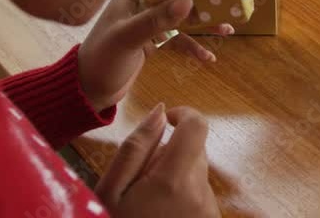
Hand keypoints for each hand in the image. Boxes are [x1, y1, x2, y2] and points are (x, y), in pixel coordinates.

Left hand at [78, 0, 232, 111]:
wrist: (88, 90)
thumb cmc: (102, 58)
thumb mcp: (128, 37)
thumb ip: (156, 19)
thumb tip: (188, 1)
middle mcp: (141, 3)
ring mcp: (148, 23)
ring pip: (180, 16)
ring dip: (202, 22)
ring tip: (227, 27)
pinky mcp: (152, 42)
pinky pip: (178, 40)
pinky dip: (193, 47)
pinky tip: (208, 58)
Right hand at [95, 105, 219, 217]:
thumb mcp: (111, 191)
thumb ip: (135, 147)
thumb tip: (160, 111)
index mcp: (175, 179)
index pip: (197, 126)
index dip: (183, 115)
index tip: (166, 121)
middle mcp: (199, 191)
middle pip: (194, 148)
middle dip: (169, 152)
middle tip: (141, 178)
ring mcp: (208, 207)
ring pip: (195, 170)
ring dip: (174, 174)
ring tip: (148, 202)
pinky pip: (198, 192)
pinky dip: (180, 194)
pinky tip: (160, 213)